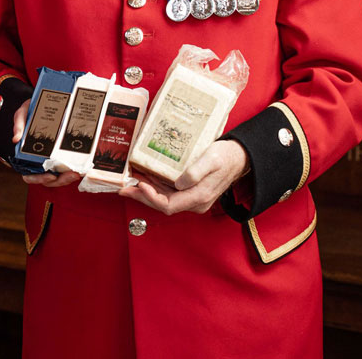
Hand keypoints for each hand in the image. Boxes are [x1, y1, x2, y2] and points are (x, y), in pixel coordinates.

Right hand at [11, 99, 80, 187]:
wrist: (44, 102)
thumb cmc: (31, 111)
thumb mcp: (22, 113)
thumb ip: (18, 124)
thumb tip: (15, 139)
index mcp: (27, 156)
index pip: (30, 176)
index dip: (38, 179)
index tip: (50, 175)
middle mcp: (39, 161)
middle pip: (48, 179)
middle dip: (60, 180)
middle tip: (71, 174)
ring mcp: (52, 159)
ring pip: (59, 177)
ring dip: (68, 178)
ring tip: (78, 172)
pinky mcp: (63, 154)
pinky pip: (68, 167)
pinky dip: (75, 169)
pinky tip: (82, 166)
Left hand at [119, 140, 248, 214]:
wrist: (239, 157)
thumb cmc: (226, 156)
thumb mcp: (211, 160)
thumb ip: (196, 172)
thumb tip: (179, 183)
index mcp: (198, 197)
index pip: (168, 205)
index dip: (150, 197)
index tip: (139, 184)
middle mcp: (194, 202)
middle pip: (162, 204)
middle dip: (141, 196)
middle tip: (123, 188)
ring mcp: (192, 197)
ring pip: (163, 199)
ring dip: (145, 191)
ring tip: (128, 182)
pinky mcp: (190, 191)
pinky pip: (168, 192)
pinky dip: (154, 186)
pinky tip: (143, 177)